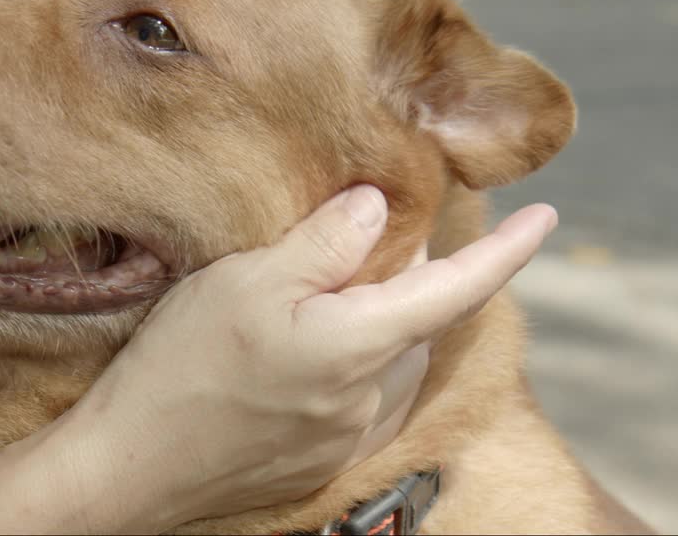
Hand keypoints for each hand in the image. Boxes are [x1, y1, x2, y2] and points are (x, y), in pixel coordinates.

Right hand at [60, 185, 557, 529]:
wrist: (130, 468)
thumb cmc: (180, 366)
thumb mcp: (245, 278)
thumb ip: (324, 242)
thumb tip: (379, 209)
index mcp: (358, 344)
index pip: (457, 289)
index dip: (507, 251)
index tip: (546, 218)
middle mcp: (368, 398)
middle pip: (413, 319)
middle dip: (401, 276)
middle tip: (348, 239)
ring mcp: (347, 436)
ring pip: (386, 358)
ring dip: (370, 321)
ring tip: (306, 300)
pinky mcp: (321, 460)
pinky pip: (359, 397)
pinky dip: (346, 362)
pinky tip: (289, 356)